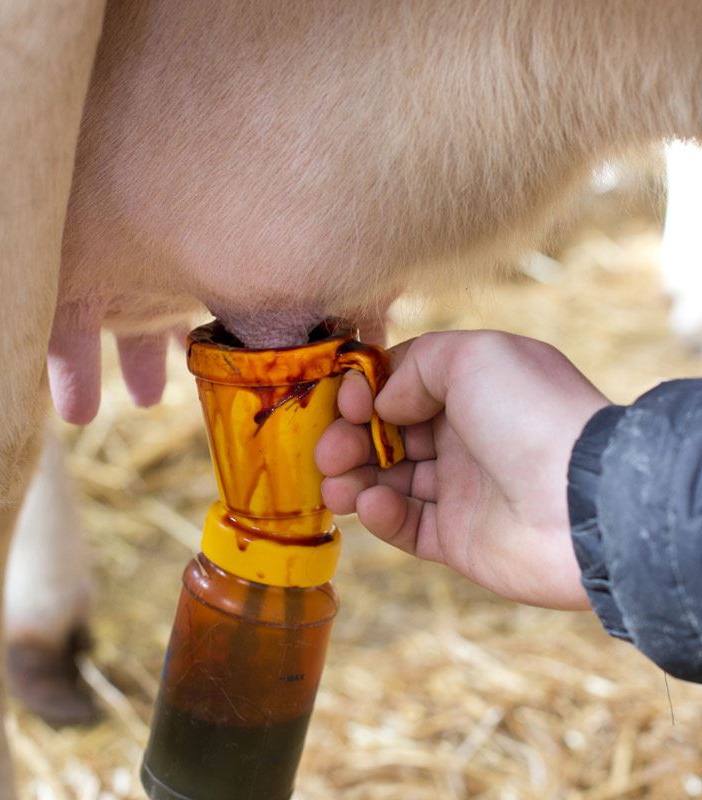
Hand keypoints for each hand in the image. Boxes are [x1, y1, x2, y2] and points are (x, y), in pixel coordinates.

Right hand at [315, 331, 608, 609]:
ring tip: (336, 487)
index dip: (365, 395)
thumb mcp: (474, 356)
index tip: (347, 406)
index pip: (400, 388)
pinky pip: (407, 526)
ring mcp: (460, 489)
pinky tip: (372, 505)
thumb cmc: (529, 415)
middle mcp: (463, 437)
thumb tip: (385, 404)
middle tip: (326, 454)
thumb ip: (417, 365)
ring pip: (388, 482)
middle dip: (349, 441)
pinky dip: (382, 516)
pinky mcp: (457, 538)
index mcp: (470, 390)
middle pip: (385, 436)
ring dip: (354, 481)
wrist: (582, 502)